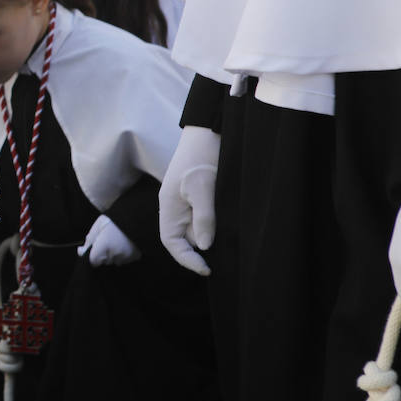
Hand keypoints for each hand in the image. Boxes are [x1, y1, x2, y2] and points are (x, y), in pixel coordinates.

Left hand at [79, 214, 139, 265]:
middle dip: (104, 254)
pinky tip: (125, 244)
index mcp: (103, 246)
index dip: (93, 256)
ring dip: (114, 255)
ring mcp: (126, 257)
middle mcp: (114, 254)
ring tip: (117, 241)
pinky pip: (126, 260)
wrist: (136, 217)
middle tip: (108, 241)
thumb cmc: (114, 220)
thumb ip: (89, 240)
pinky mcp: (135, 257)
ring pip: (115, 261)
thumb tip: (81, 251)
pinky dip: (124, 255)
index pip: (94, 261)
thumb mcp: (98, 226)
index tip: (96, 249)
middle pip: (105, 261)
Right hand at [158, 125, 220, 274]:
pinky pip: (207, 217)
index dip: (186, 259)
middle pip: (186, 238)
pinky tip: (231, 224)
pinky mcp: (202, 196)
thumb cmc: (201, 156)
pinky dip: (217, 225)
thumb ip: (204, 217)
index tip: (207, 269)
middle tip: (225, 254)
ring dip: (212, 235)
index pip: (171, 242)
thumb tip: (204, 246)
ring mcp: (189, 202)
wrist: (209, 131)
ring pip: (199, 228)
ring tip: (230, 239)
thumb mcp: (203, 186)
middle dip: (203, 248)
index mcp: (169, 206)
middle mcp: (176, 207)